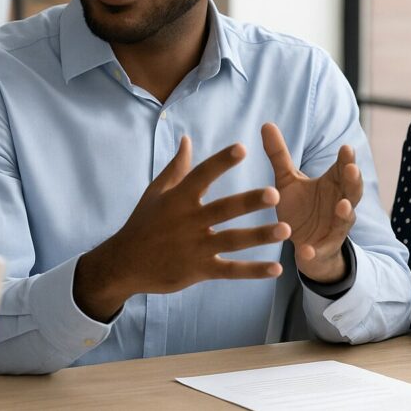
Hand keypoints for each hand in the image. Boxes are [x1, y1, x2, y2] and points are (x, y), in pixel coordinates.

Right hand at [73, 136, 291, 321]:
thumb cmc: (143, 223)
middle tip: (275, 194)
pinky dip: (253, 271)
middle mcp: (189, 221)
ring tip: (285, 231)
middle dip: (249, 201)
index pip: (202, 175)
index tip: (242, 148)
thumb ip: (176, 167)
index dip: (221, 162)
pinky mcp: (199, 269)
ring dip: (259, 236)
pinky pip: (230, 270)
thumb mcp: (156, 192)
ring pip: (232, 240)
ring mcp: (195, 247)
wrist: (125, 262)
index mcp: (179, 199)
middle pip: (224, 209)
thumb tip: (187, 139)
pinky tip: (276, 269)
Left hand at [261, 123, 361, 282]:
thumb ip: (279, 155)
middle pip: (352, 191)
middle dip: (354, 181)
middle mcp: (339, 204)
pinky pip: (319, 251)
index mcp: (332, 185)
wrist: (305, 246)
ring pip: (345, 220)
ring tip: (342, 206)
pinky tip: (306, 251)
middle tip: (352, 169)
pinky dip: (314, 252)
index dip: (347, 160)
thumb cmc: (301, 207)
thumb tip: (266, 123)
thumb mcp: (287, 180)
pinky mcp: (320, 250)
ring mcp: (333, 228)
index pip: (343, 169)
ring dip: (345, 213)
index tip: (346, 147)